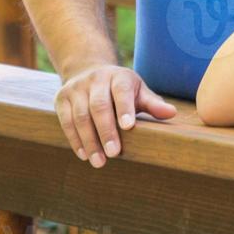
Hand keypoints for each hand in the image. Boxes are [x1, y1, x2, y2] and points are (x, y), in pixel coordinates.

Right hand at [54, 63, 176, 167]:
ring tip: (99, 161)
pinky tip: (84, 154)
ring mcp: (76, 88)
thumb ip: (152, 104)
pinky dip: (74, 139)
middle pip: (99, 106)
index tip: (128, 127)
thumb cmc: (120, 89)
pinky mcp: (61, 99)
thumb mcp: (138, 91)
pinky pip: (66, 121)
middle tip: (114, 154)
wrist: (88, 72)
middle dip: (106, 131)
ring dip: (89, 140)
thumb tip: (171, 113)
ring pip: (81, 115)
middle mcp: (96, 79)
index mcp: (118, 77)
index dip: (124, 108)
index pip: (121, 91)